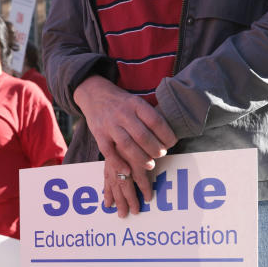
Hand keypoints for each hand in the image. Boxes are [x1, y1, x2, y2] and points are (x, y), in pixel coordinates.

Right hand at [74, 76, 176, 206]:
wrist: (95, 94)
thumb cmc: (122, 103)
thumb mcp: (137, 101)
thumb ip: (149, 115)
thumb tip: (170, 133)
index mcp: (136, 104)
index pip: (155, 121)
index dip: (166, 135)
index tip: (172, 143)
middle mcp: (123, 114)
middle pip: (142, 136)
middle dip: (155, 149)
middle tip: (162, 154)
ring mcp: (110, 125)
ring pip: (127, 146)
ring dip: (141, 158)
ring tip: (151, 164)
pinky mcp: (99, 135)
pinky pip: (109, 152)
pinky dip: (118, 163)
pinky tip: (128, 171)